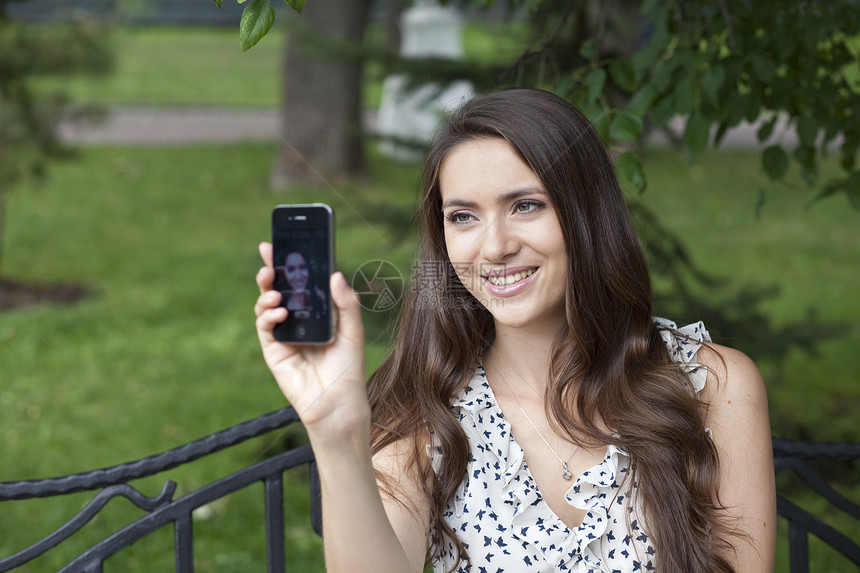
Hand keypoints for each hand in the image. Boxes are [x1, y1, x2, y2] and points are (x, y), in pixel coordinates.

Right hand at [254, 242, 367, 442]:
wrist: (338, 404)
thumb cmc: (348, 369)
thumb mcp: (353, 332)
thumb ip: (346, 304)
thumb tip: (336, 274)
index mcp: (317, 311)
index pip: (301, 281)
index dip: (291, 262)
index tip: (283, 242)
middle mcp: (298, 320)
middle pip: (280, 288)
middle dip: (272, 269)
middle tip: (269, 254)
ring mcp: (283, 334)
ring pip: (267, 304)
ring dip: (267, 292)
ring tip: (275, 290)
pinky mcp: (274, 350)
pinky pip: (265, 327)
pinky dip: (268, 316)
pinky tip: (279, 312)